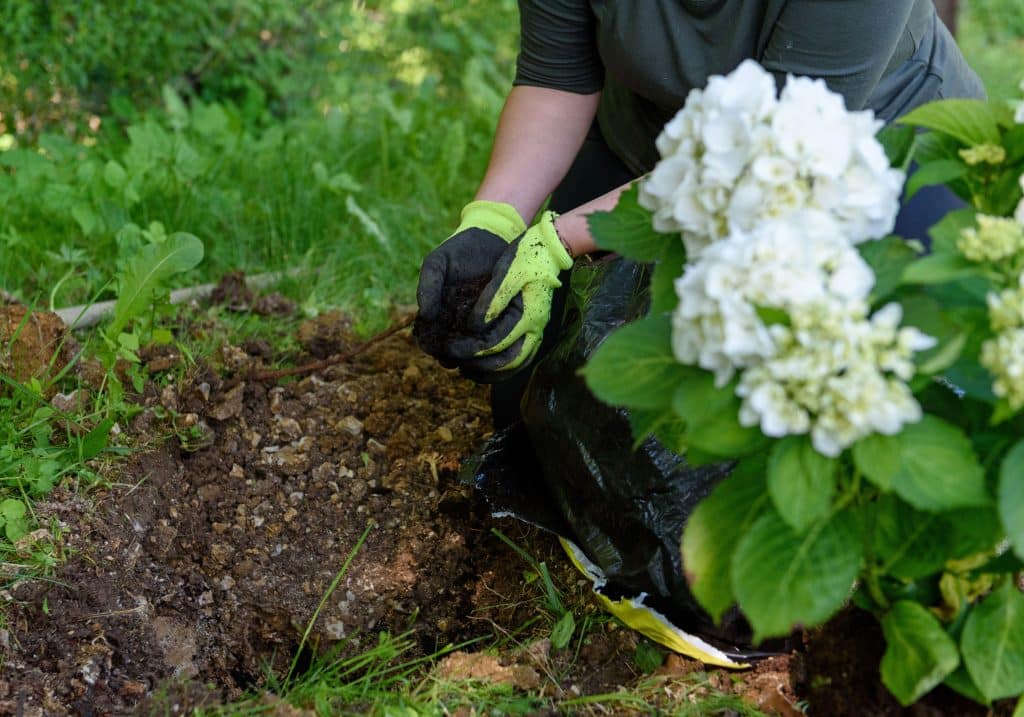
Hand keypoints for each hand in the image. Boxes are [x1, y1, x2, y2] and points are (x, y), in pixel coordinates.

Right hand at [414, 201, 525, 363]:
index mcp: (441, 319)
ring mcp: (484, 326)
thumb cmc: (458, 251)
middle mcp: (461, 327)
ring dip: (478, 355)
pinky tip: (497, 337)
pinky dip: (500, 343)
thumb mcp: (437, 264)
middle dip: (458, 356)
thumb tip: (424, 316)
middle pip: (457, 354)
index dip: (434, 348)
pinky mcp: (505, 320)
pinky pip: (502, 339)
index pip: (433, 344)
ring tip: (478, 348)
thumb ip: (427, 287)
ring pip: (479, 353)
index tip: (437, 346)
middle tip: (460, 351)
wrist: (490, 238)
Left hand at [449, 211, 572, 376]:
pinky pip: (521, 357)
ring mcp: (538, 330)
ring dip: (491, 372)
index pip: (497, 343)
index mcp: (528, 315)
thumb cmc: (526, 255)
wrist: (550, 246)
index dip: (472, 348)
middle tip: (456, 363)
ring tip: (466, 371)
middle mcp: (536, 328)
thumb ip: (493, 300)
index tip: (451, 349)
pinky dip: (503, 367)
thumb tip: (476, 326)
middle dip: (480, 365)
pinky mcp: (534, 328)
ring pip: (516, 364)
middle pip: (507, 361)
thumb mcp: (507, 271)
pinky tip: (484, 366)